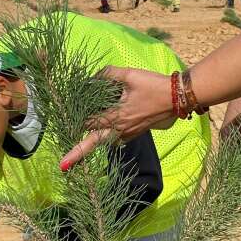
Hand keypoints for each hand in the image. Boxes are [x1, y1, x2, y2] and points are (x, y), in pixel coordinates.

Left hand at [59, 66, 176, 171]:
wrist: (178, 97)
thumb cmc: (154, 86)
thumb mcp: (130, 75)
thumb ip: (108, 74)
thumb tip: (92, 77)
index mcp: (117, 117)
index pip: (89, 123)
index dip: (74, 121)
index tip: (62, 122)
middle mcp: (121, 130)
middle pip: (93, 144)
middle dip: (77, 154)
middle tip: (62, 166)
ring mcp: (129, 133)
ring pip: (105, 141)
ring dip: (91, 145)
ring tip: (75, 154)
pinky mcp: (135, 132)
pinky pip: (116, 138)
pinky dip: (106, 136)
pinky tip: (102, 131)